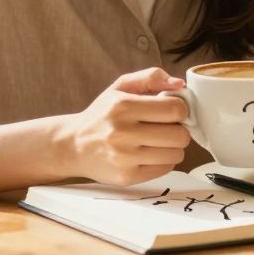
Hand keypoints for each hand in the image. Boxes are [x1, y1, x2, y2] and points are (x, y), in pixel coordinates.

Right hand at [54, 67, 192, 184]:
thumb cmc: (102, 114)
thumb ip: (151, 77)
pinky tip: (150, 153)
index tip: (172, 110)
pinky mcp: (127, 177)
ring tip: (159, 140)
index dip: (181, 109)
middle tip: (167, 127)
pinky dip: (164, 161)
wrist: (73, 145)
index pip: (175, 109)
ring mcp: (124, 158)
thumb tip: (179, 83)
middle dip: (179, 129)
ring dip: (173, 147)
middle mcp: (122, 133)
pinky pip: (165, 169)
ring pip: (176, 154)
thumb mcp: (120, 86)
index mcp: (122, 106)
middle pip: (179, 135)